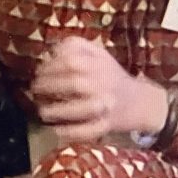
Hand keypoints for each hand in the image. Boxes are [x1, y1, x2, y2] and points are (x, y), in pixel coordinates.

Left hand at [32, 37, 166, 144]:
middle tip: (35, 89)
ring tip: (42, 111)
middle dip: (49, 86)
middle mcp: (104, 83)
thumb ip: (74, 46)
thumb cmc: (111, 75)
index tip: (38, 71)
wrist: (141, 101)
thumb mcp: (98, 53)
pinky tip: (56, 129)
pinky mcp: (108, 125)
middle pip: (74, 83)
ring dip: (57, 110)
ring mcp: (106, 105)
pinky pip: (88, 131)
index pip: (70, 60)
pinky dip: (71, 131)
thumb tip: (49, 53)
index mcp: (100, 63)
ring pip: (81, 108)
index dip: (50, 65)